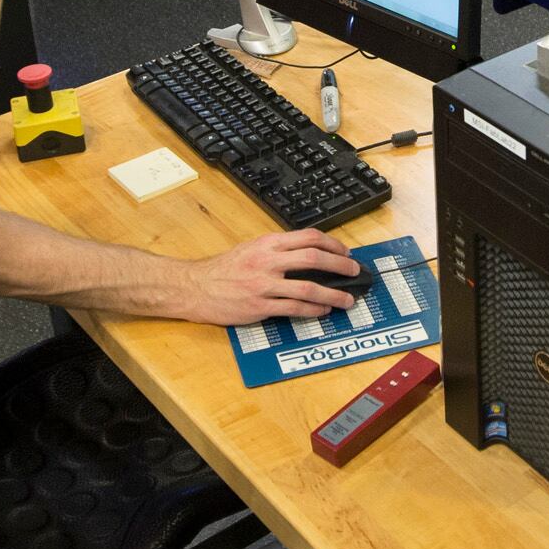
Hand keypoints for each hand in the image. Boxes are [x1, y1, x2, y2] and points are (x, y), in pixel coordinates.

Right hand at [167, 229, 361, 322]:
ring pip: (308, 287)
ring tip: (347, 299)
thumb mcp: (251, 249)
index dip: (333, 244)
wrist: (194, 287)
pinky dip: (313, 309)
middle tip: (354, 272)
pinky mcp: (259, 306)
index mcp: (267, 243)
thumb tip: (307, 255)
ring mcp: (264, 284)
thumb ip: (277, 250)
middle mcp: (268, 261)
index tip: (346, 253)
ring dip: (334, 294)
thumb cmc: (222, 270)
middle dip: (340, 265)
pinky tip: (323, 310)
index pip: (309, 237)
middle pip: (314, 258)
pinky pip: (294, 307)